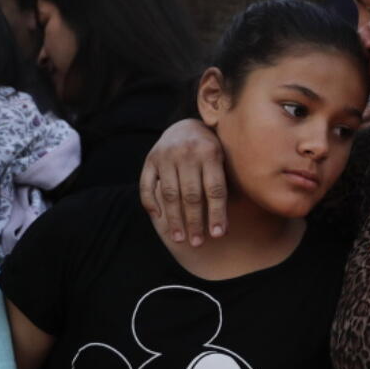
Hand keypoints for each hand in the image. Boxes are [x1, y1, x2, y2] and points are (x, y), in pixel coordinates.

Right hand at [139, 119, 227, 245]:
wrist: (185, 125)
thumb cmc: (210, 151)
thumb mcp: (222, 160)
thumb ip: (222, 188)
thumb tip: (222, 230)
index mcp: (210, 152)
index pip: (214, 189)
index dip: (216, 214)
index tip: (217, 235)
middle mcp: (187, 153)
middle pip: (191, 195)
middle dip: (195, 222)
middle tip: (197, 243)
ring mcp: (166, 155)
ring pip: (170, 194)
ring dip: (174, 219)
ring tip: (179, 238)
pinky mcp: (150, 159)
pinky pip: (147, 185)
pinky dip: (151, 203)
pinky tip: (159, 218)